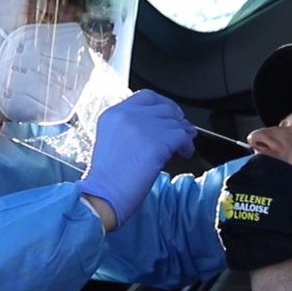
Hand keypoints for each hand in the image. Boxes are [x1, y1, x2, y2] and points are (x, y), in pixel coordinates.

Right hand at [79, 89, 196, 228]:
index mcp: (114, 113)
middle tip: (182, 131)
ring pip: (176, 122)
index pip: (146, 96)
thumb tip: (159, 126)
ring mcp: (143, 127)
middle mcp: (128, 115)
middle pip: (164, 107)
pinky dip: (187, 145)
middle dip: (176, 120)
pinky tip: (184, 153)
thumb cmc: (107, 177)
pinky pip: (182, 136)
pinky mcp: (157, 141)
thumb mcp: (112, 140)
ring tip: (183, 146)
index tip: (170, 115)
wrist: (104, 194)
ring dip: (183, 134)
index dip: (163, 105)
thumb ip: (131, 126)